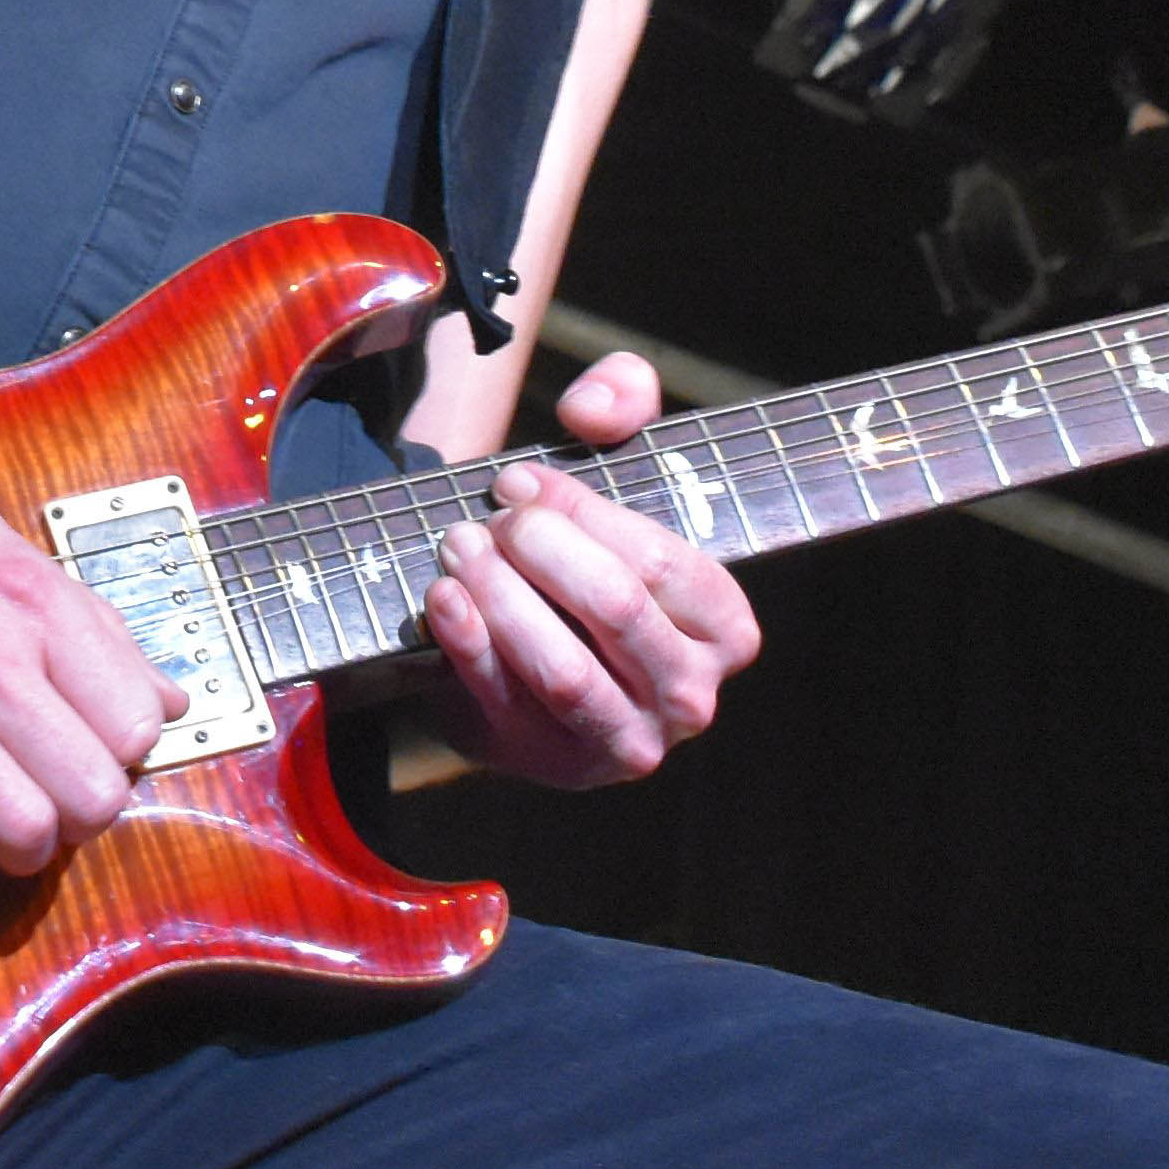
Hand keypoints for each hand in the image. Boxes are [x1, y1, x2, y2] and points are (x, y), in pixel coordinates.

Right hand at [0, 406, 173, 886]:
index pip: (134, 723)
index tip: (90, 750)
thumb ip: (79, 619)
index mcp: (25, 595)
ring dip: (20, 846)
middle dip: (80, 814)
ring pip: (23, 832)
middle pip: (91, 795)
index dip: (120, 754)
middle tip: (49, 797)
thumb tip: (162, 694)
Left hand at [419, 349, 759, 789]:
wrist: (533, 656)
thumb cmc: (588, 555)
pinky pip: (507, 702)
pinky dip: (469, 645)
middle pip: (615, 610)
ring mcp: (624, 741)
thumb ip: (621, 405)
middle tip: (490, 516)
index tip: (518, 480)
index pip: (659, 560)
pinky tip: (442, 598)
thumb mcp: (617, 471)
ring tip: (457, 545)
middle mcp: (689, 696)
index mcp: (726, 626)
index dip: (580, 512)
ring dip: (502, 597)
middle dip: (541, 550)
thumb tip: (598, 403)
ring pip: (564, 670)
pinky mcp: (554, 764)